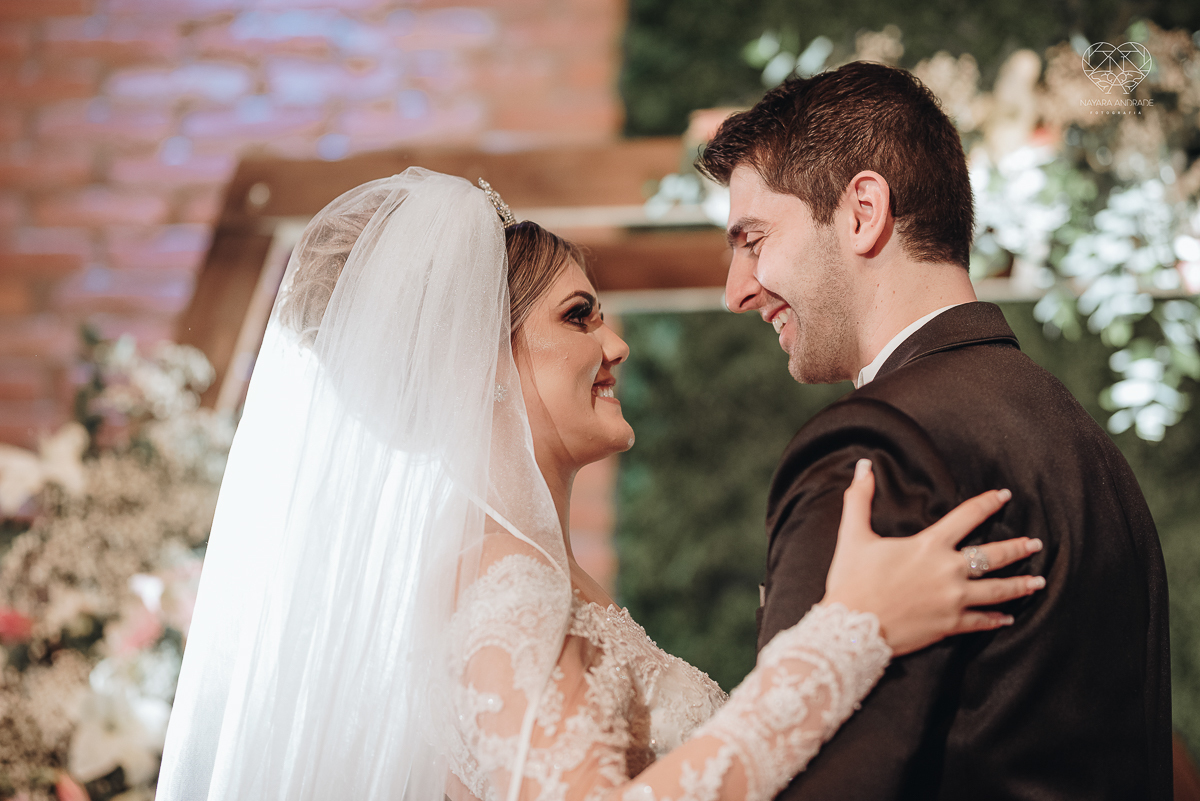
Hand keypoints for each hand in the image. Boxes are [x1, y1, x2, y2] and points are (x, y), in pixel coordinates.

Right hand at [823, 459, 1044, 655]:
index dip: (988, 503)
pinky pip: (981, 621)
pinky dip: (996, 619)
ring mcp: (953, 600)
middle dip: (1018, 548)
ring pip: (997, 590)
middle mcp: (948, 571)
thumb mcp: (854, 535)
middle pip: (994, 555)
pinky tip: (1007, 617)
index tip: (1003, 496)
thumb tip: (863, 466)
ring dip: (1020, 585)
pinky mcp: (950, 624)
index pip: (967, 516)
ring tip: (1038, 581)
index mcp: (929, 545)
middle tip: (1035, 544)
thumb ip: (860, 499)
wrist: (852, 628)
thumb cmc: (852, 581)